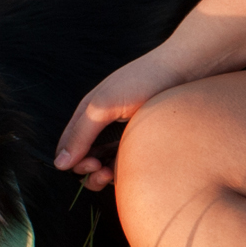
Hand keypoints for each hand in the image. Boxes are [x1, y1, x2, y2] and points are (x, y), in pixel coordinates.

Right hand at [55, 48, 191, 188]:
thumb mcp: (104, 105)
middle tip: (103, 169)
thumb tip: (59, 165)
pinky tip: (137, 168)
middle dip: (90, 172)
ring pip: (107, 166)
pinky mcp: (146, 141)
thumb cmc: (143, 80)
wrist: (186, 70)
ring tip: (114, 173)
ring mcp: (125, 135)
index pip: (69, 149)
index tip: (91, 165)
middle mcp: (105, 127)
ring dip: (106, 176)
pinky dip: (127, 171)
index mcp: (89, 116)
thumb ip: (80, 134)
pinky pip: (130, 164)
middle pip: (86, 161)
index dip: (74, 163)